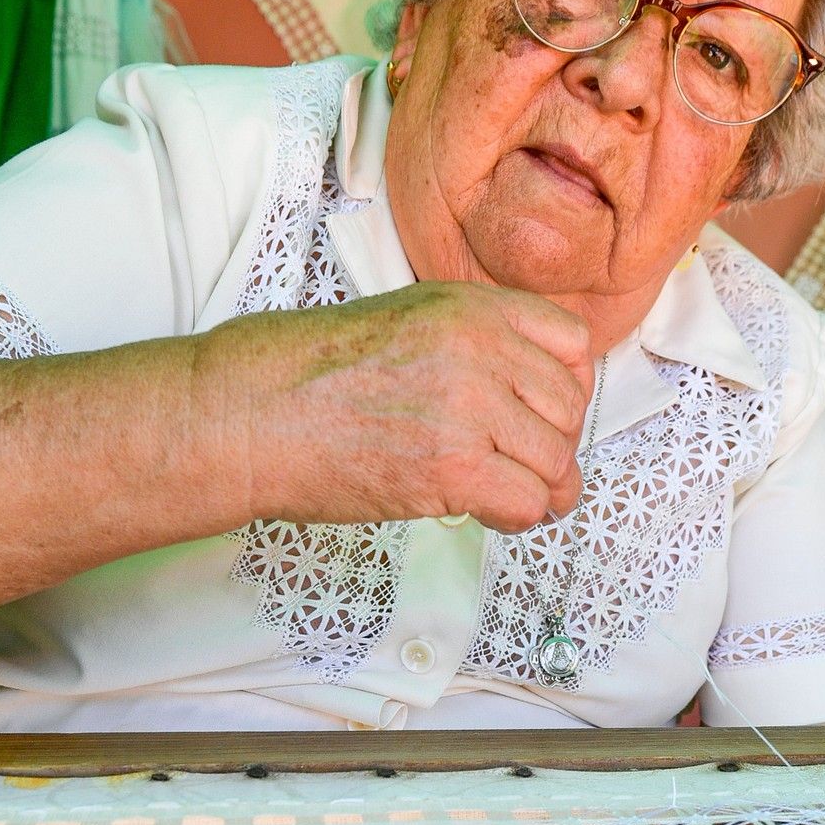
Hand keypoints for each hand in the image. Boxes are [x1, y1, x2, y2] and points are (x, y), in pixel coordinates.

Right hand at [207, 280, 595, 533]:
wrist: (251, 413)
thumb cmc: (307, 371)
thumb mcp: (404, 318)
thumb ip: (470, 341)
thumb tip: (522, 389)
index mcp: (471, 308)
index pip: (573, 346)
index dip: (564, 389)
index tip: (540, 414)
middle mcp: (480, 350)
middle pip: (569, 410)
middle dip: (554, 446)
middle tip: (522, 466)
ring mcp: (469, 408)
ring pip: (555, 462)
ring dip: (538, 488)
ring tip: (503, 494)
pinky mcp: (453, 467)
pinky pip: (528, 502)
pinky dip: (516, 516)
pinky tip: (485, 511)